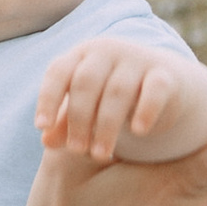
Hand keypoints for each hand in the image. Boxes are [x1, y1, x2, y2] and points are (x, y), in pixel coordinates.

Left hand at [38, 36, 182, 163]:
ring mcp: (137, 60)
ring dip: (107, 126)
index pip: (59, 71)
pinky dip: (145, 110)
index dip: (48, 98)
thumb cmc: (111, 96)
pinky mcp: (164, 74)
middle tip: (77, 150)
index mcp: (82, 55)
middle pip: (86, 83)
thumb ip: (65, 122)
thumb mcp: (86, 107)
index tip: (42, 126)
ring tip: (100, 154)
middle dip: (78, 119)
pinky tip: (138, 132)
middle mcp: (108, 51)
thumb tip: (47, 141)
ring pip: (117, 91)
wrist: (164, 84)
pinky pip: (154, 91)